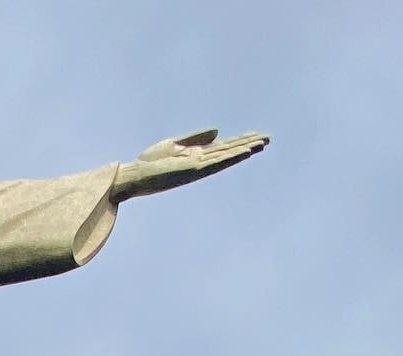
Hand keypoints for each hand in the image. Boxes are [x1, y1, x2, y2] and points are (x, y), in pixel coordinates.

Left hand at [111, 128, 267, 201]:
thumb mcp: (174, 144)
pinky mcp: (192, 171)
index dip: (240, 141)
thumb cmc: (150, 163)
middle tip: (268, 138)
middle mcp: (200, 162)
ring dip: (243, 151)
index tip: (258, 135)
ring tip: (261, 144)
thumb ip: (195, 138)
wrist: (134, 176)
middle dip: (248, 144)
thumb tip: (218, 131)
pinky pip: (215, 163)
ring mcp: (197, 167)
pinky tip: (242, 152)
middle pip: (228, 151)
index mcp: (197, 155)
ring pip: (226, 157)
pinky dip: (230, 157)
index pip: (223, 147)